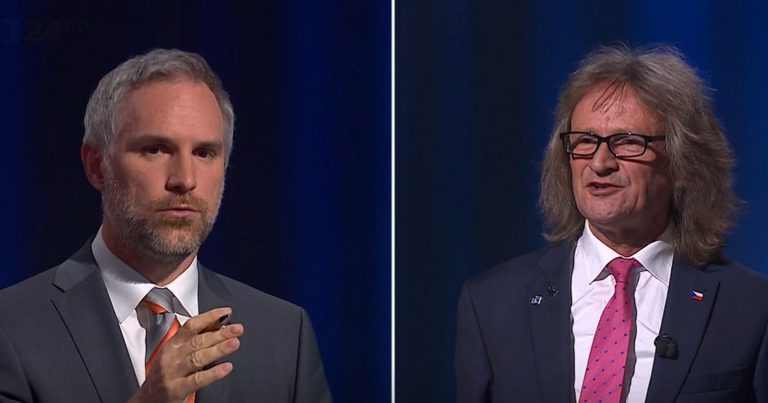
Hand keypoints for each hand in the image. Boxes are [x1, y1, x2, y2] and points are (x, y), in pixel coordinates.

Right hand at [128, 307, 243, 402]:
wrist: (148, 399)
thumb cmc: (165, 374)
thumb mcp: (175, 354)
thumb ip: (194, 341)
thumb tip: (217, 326)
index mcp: (173, 344)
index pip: (191, 326)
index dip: (209, 317)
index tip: (225, 312)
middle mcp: (172, 356)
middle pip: (198, 341)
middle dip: (220, 333)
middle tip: (237, 328)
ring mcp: (173, 372)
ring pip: (198, 358)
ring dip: (218, 349)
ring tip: (234, 343)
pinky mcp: (177, 388)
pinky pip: (197, 379)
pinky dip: (213, 373)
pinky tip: (226, 368)